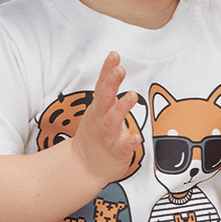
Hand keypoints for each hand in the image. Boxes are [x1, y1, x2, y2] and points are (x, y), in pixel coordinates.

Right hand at [71, 52, 140, 184]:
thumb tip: (115, 65)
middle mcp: (101, 119)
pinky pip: (122, 147)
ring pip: (113, 120)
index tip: (114, 54)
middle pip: (104, 98)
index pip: (102, 85)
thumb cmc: (96, 133)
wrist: (83, 167)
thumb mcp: (98, 108)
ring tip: (131, 95)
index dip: (107, 69)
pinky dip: (129, 142)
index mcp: (99, 107)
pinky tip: (137, 137)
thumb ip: (107, 89)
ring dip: (122, 107)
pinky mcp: (115, 152)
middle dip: (111, 83)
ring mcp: (107, 135)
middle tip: (119, 69)